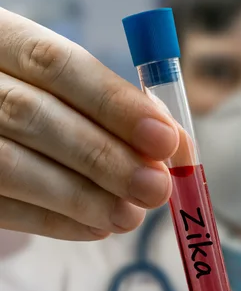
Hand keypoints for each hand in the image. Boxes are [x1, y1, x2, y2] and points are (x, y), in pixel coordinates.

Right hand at [0, 8, 178, 240]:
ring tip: (131, 216)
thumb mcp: (60, 80)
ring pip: (11, 166)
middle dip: (103, 156)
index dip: (113, 103)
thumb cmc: (36, 95)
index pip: (54, 63)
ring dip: (81, 196)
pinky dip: (52, 221)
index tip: (165, 138)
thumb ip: (109, 102)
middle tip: (156, 187)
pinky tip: (96, 227)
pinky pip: (1, 208)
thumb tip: (173, 140)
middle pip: (31, 116)